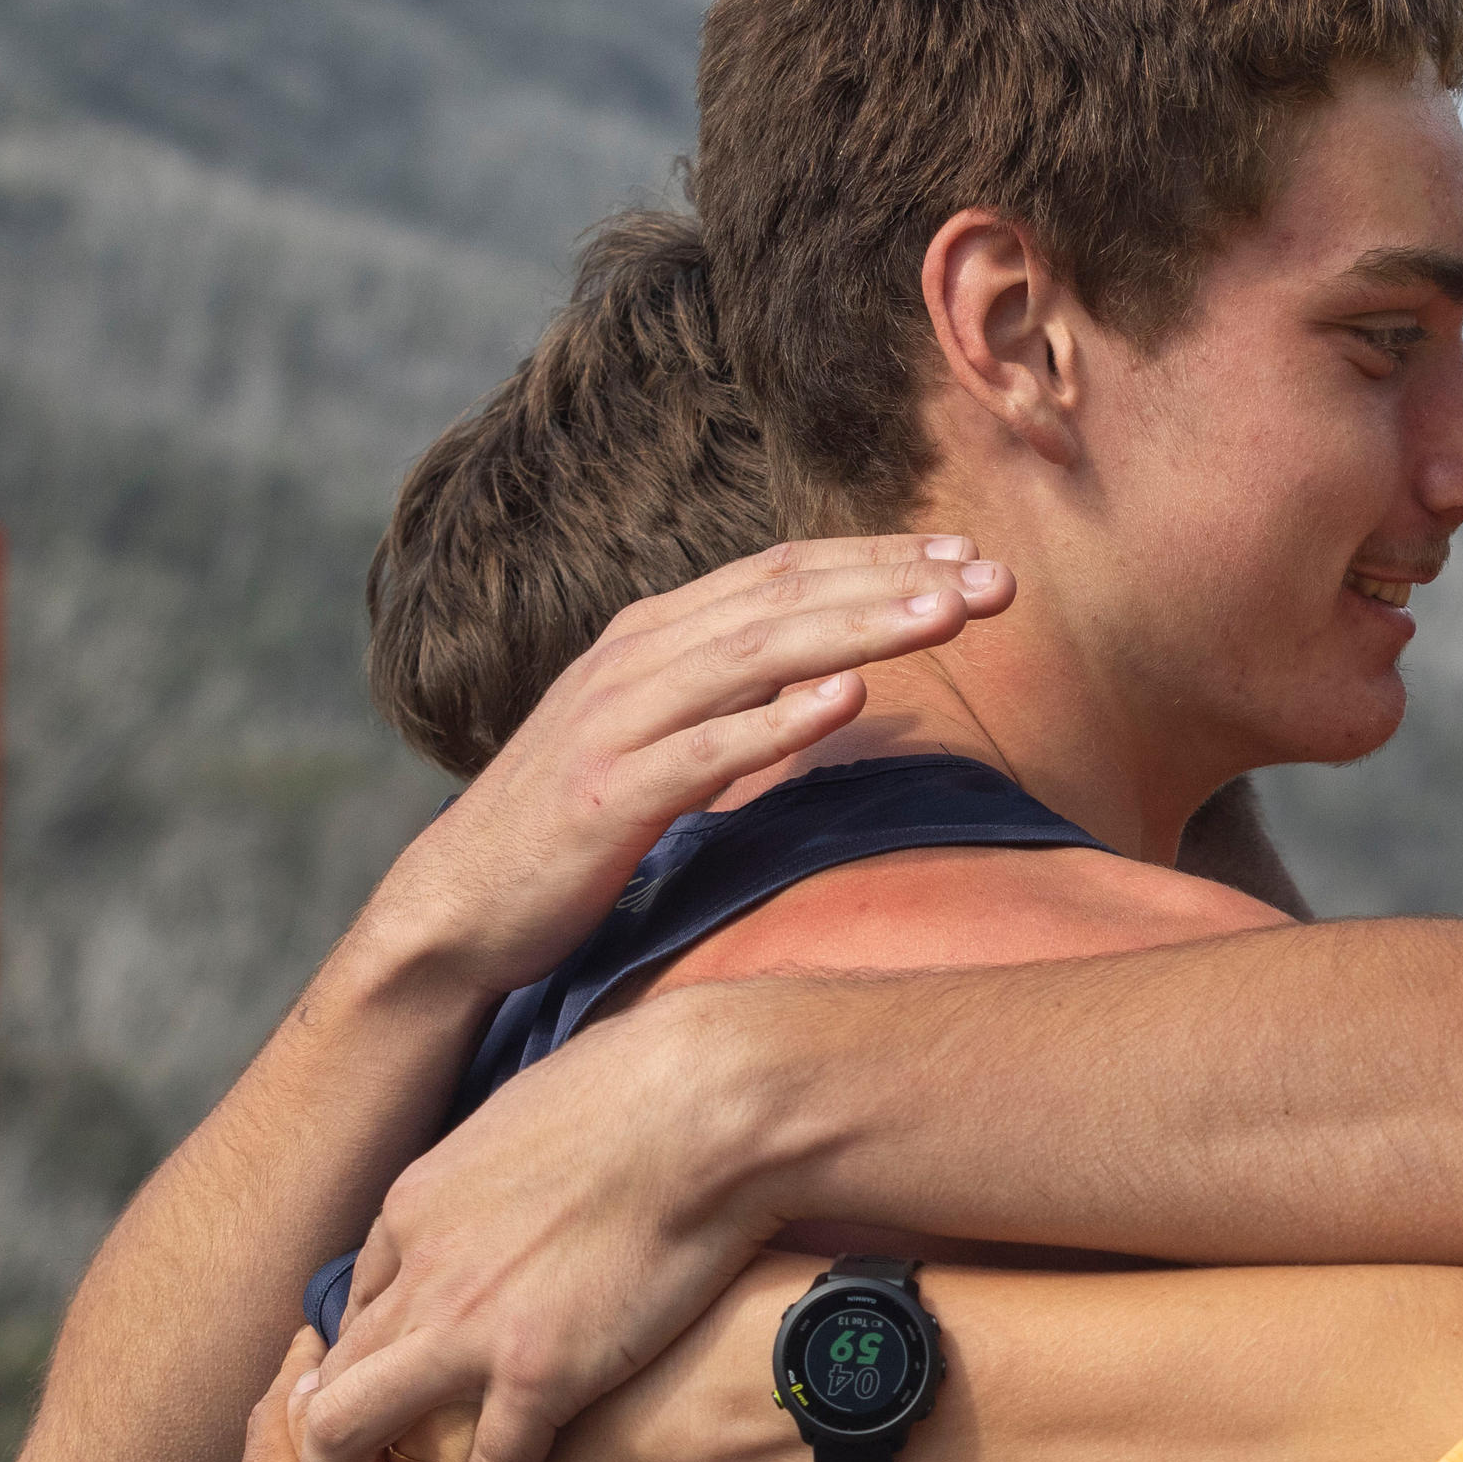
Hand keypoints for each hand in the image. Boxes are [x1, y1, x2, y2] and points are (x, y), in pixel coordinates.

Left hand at [289, 988, 788, 1461]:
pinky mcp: (539, 1373)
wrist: (708, 1105)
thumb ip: (500, 1165)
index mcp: (416, 1203)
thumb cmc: (650, 1090)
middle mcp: (418, 1270)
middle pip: (331, 1372)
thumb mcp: (532, 1111)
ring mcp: (469, 1326)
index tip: (382, 1385)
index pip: (359, 1299)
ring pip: (352, 1429)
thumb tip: (517, 1168)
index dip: (361, 1355)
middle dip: (323, 1436)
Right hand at [345, 536, 1004, 1005]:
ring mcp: (620, 720)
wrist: (462, 903)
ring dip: (858, 629)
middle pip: (786, 596)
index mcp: (657, 635)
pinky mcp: (610, 794)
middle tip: (1000, 581)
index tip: (974, 558)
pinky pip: (706, 749)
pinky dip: (778, 719)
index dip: (882, 558)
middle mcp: (638, 657)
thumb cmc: (576, 822)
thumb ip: (733, 693)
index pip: (786, 572)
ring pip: (756, 653)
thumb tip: (830, 670)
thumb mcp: (663, 735)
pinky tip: (850, 701)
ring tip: (949, 615)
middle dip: (897, 580)